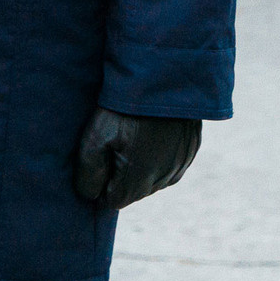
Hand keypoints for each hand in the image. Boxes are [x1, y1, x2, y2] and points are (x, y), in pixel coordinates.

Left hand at [73, 109, 202, 210]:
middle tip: (115, 140)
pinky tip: (151, 131)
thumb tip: (89, 196)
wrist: (164, 79)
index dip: (100, 183)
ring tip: (133, 132)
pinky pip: (171, 164)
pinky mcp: (191, 150)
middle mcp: (163, 180)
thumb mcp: (96, 136)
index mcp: (138, 181)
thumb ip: (89, 172)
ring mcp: (180, 165)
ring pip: (153, 179)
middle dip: (120, 174)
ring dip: (141, 166)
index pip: (112, 201)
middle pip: (133, 191)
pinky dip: (159, 154)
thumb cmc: (125, 108)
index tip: (99, 156)